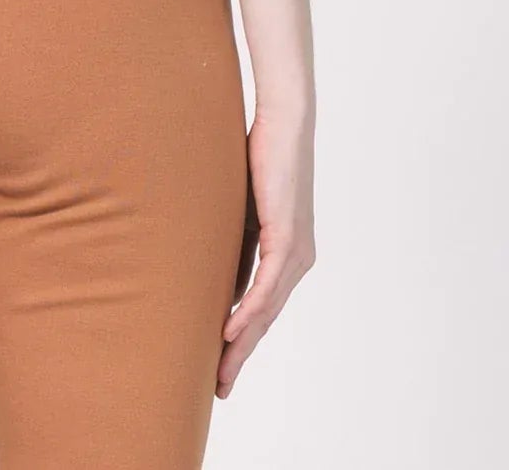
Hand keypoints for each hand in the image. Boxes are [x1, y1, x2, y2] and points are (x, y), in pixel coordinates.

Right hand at [217, 105, 315, 397]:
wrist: (284, 121)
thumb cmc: (260, 157)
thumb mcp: (240, 210)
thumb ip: (233, 242)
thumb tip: (210, 270)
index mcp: (288, 254)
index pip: (263, 309)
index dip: (242, 341)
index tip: (221, 367)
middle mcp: (298, 259)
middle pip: (266, 319)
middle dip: (241, 355)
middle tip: (220, 387)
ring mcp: (296, 250)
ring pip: (268, 310)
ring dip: (242, 343)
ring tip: (222, 371)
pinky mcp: (289, 235)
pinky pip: (269, 284)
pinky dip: (250, 310)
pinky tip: (231, 330)